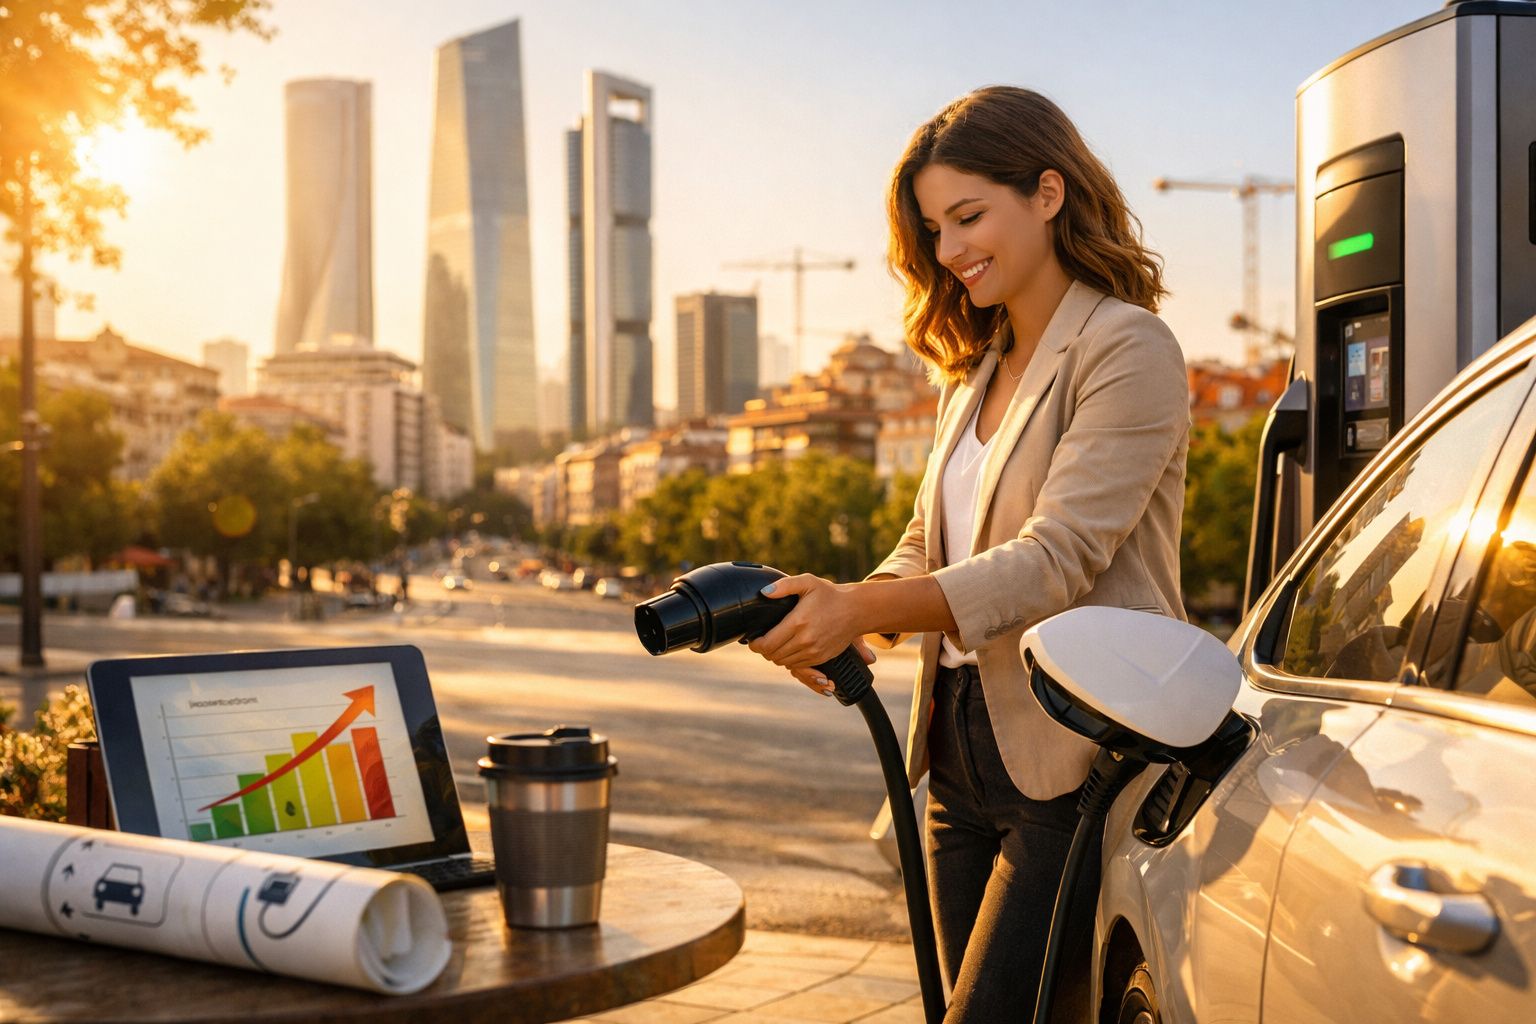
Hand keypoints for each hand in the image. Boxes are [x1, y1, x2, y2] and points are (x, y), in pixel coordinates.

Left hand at [747, 575, 875, 694]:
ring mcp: (814, 651)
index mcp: (798, 622)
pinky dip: (789, 660)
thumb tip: (764, 593)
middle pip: (773, 655)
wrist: (856, 610)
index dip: (755, 644)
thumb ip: (784, 586)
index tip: (753, 639)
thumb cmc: (829, 594)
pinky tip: (788, 649)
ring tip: (774, 645)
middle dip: (764, 650)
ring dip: (776, 656)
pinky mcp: (821, 658)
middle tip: (762, 641)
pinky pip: (797, 665)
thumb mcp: (807, 582)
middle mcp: (805, 640)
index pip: (767, 644)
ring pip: (784, 662)